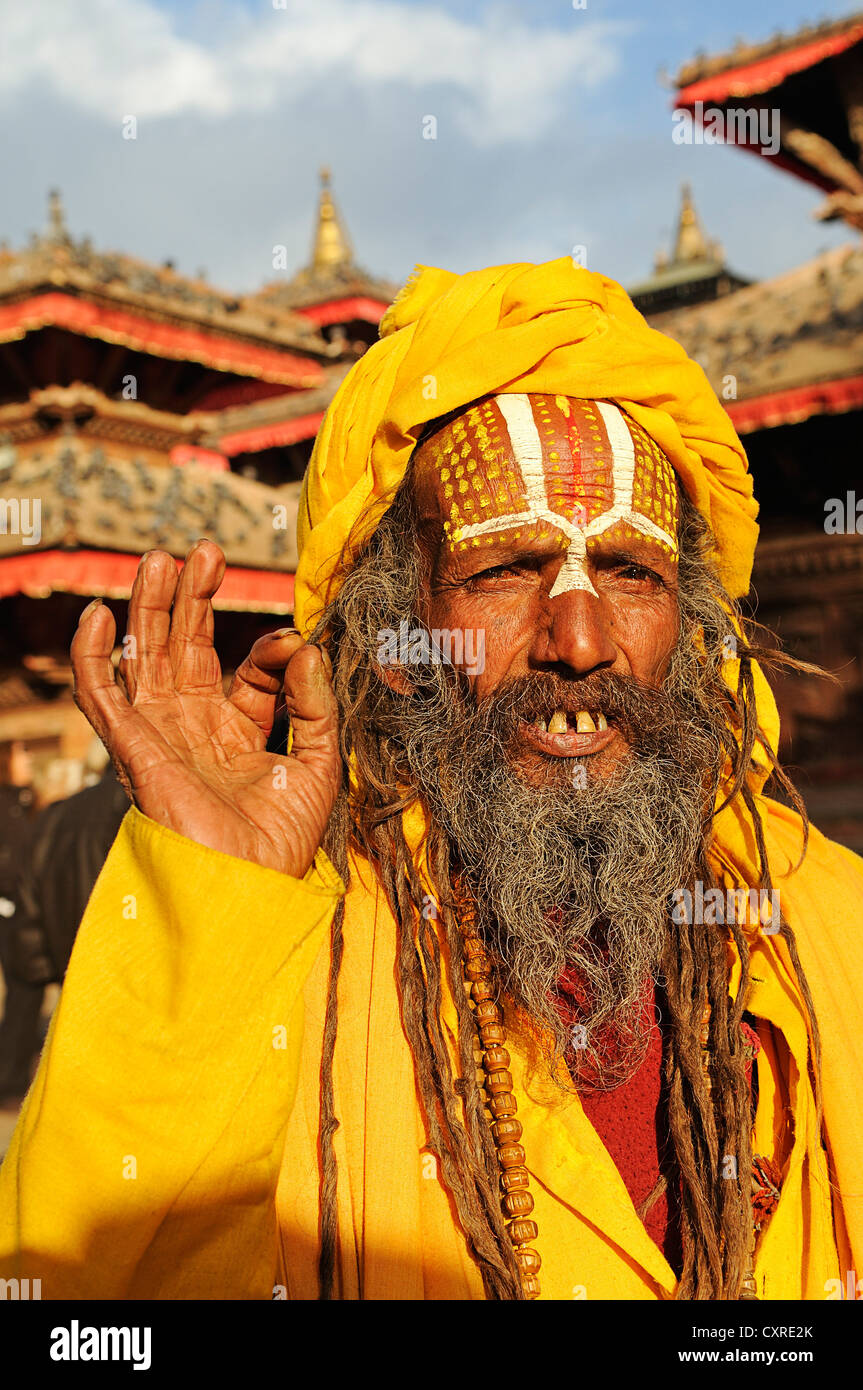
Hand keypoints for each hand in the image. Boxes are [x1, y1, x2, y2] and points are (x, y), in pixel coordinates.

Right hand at [71, 540, 340, 877]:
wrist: (250, 888)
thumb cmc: (283, 843)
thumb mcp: (319, 762)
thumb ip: (315, 703)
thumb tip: (305, 645)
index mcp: (241, 733)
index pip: (249, 672)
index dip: (270, 650)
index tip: (292, 645)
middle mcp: (196, 729)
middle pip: (185, 648)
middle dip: (192, 598)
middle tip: (204, 551)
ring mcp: (162, 737)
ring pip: (143, 658)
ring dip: (147, 608)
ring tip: (160, 559)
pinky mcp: (135, 750)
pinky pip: (102, 698)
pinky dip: (92, 658)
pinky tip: (98, 618)